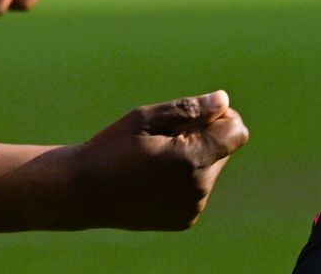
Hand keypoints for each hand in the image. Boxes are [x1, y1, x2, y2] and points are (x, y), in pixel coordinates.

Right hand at [72, 91, 249, 230]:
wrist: (84, 192)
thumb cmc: (112, 148)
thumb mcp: (146, 119)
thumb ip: (189, 110)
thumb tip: (223, 101)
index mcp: (191, 160)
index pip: (236, 132)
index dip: (221, 117)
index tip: (195, 115)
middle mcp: (198, 188)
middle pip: (223, 150)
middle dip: (203, 138)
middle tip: (162, 139)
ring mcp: (192, 207)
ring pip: (210, 170)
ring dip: (192, 159)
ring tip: (153, 160)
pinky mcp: (185, 219)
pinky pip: (197, 190)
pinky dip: (183, 180)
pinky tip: (152, 179)